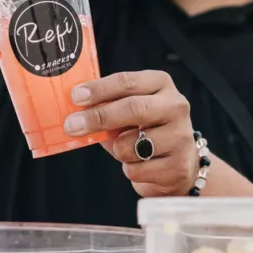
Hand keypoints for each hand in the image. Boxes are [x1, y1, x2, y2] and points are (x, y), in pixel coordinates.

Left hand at [64, 71, 197, 197]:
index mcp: (161, 84)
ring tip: (127, 150)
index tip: (75, 97)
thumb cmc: (146, 131)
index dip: (99, 89)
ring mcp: (181, 136)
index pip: (127, 82)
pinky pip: (136, 170)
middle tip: (72, 125)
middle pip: (133, 108)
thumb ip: (108, 107)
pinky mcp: (178, 166)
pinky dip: (130, 169)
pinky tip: (142, 165)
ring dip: (117, 150)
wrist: (179, 164)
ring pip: (131, 145)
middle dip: (99, 117)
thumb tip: (76, 114)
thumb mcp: (129, 113)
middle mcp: (176, 106)